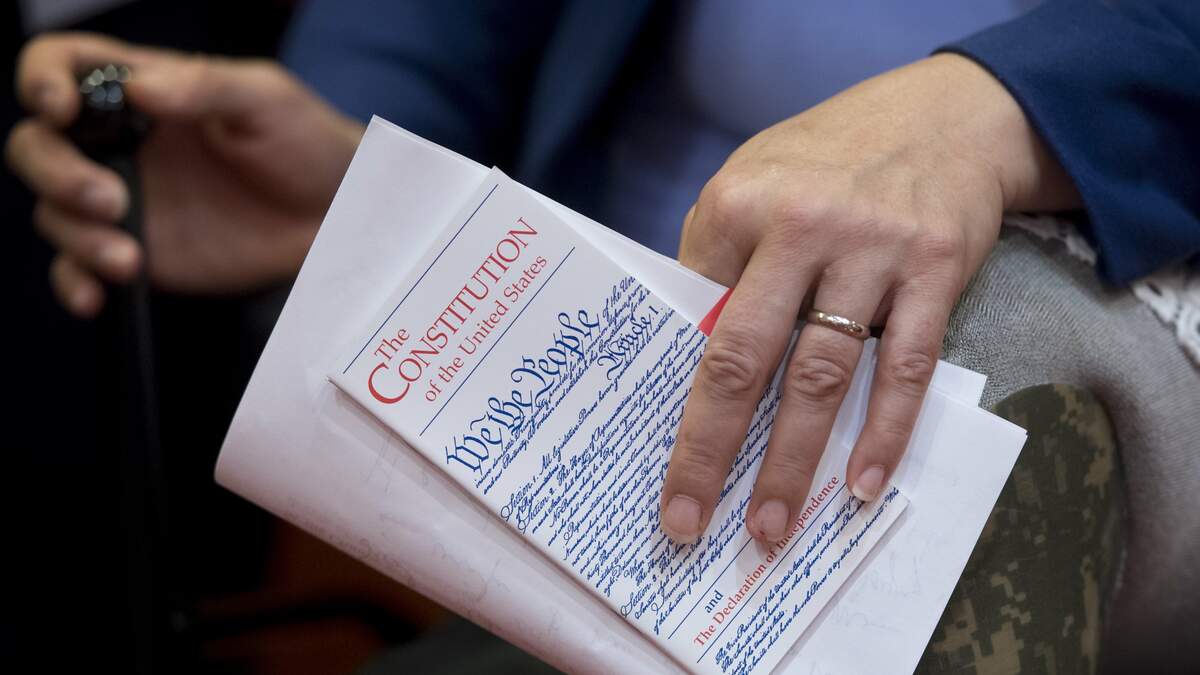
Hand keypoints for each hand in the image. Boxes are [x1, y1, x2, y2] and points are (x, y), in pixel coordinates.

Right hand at [6, 32, 364, 316]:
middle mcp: (122, 146)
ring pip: (55, 212)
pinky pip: (82, 269)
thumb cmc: (308, 142)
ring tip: (130, 257)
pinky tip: (95, 296)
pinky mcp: (142, 254)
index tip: (59, 106)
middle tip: (110, 198)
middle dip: (55, 172)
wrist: (342, 216)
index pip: (62, 67)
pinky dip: (75, 282)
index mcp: (143, 92)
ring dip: (76, 236)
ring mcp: (126, 204)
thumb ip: (204, 85)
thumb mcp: (266, 98)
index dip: (42, 79)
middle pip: (38, 147)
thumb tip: (139, 87)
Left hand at [659, 54, 1079, 543]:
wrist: (944, 115)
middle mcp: (803, 227)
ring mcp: (873, 252)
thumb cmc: (829, 160)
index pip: (693, 317)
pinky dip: (885, 432)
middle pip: (745, 358)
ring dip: (794, 462)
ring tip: (769, 527)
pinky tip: (861, 485)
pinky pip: (907, 368)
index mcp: (740, 206)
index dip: (672, 393)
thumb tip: (685, 353)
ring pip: (824, 376)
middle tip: (688, 521)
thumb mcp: (753, 181)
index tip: (656, 453)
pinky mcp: (935, 272)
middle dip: (711, 449)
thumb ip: (718, 257)